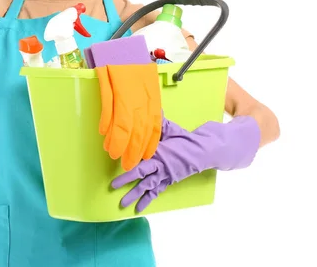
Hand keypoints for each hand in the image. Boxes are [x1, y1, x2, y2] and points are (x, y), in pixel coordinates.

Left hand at [111, 116, 259, 212]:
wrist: (203, 151)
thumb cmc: (185, 139)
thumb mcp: (171, 128)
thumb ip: (158, 122)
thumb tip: (152, 108)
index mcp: (158, 151)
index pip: (140, 157)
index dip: (128, 161)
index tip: (116, 162)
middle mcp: (160, 165)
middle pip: (140, 173)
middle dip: (125, 180)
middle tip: (113, 186)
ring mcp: (164, 175)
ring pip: (147, 186)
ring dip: (134, 195)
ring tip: (123, 204)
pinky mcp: (169, 181)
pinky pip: (156, 192)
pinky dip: (148, 200)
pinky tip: (140, 209)